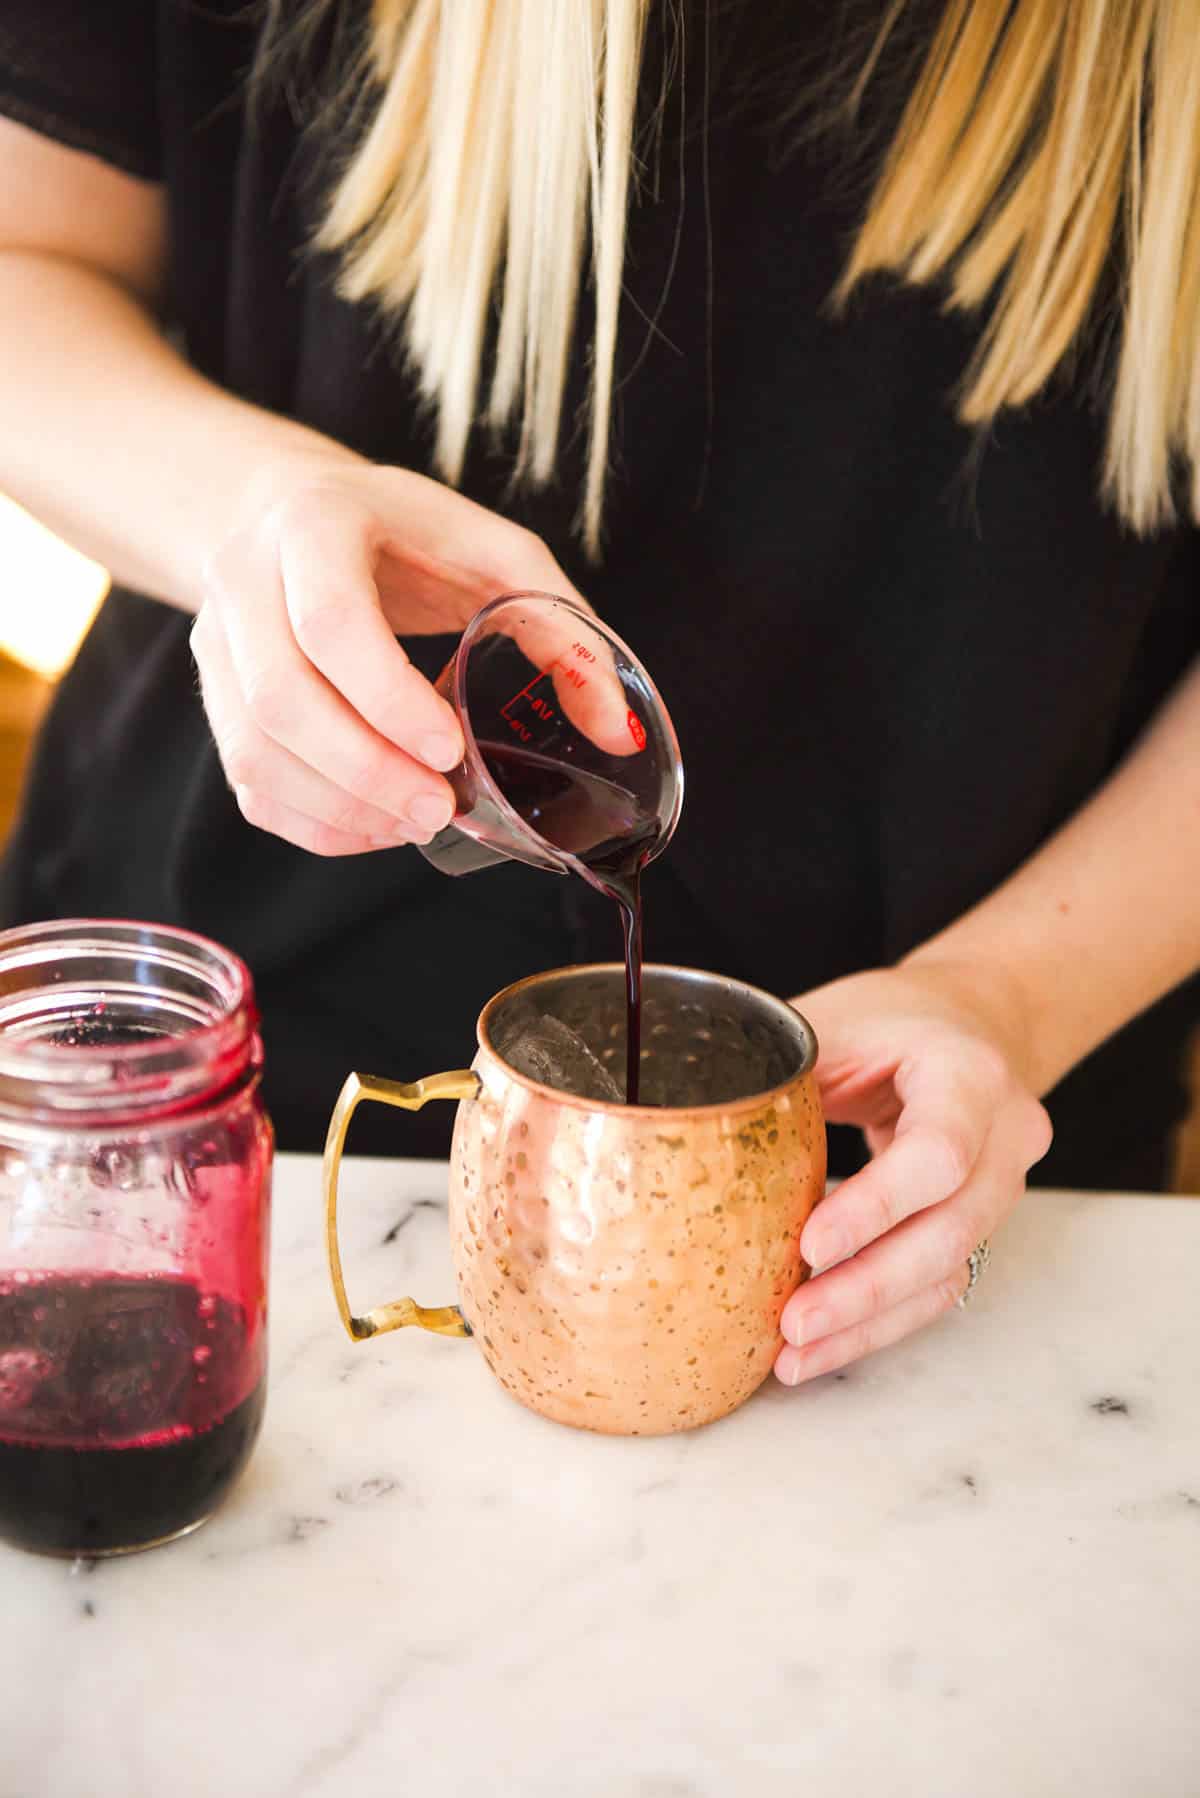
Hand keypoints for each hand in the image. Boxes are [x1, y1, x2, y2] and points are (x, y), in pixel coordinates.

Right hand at [190, 458, 589, 854]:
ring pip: (254, 749)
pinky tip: (373, 826)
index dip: (385, 699)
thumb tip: (618, 730)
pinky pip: (246, 780)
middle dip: (364, 772)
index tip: (448, 749)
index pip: (329, 621)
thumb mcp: (496, 551)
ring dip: (338, 806)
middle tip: (438, 810)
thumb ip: (562, 630)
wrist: (294, 509)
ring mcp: (215, 639)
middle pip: (279, 698)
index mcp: (315, 523)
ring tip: (416, 822)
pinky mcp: (214, 694)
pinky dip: (311, 821)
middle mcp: (244, 577)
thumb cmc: (409, 534)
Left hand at [775, 960, 1052, 1385]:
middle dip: (865, 1289)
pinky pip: (936, 1287)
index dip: (875, 1208)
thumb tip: (682, 1118)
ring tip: (792, 1357)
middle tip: (790, 1325)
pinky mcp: (979, 1226)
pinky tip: (821, 1348)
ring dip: (867, 1323)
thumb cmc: (889, 1019)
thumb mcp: (833, 1021)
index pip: (937, 1154)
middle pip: (949, 1232)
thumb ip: (777, 1069)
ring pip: (946, 1274)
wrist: (965, 1022)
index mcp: (970, 1075)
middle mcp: (1006, 1137)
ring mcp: (1002, 1188)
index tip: (808, 1247)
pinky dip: (878, 1322)